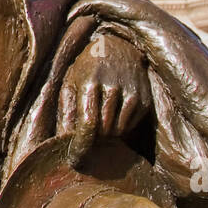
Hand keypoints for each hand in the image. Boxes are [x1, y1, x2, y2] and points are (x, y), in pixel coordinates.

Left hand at [56, 33, 151, 166]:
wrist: (118, 48)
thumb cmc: (87, 69)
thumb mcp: (70, 83)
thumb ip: (66, 111)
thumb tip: (63, 140)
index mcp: (90, 82)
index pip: (88, 123)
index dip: (81, 145)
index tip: (75, 159)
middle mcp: (113, 87)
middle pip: (103, 130)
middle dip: (93, 136)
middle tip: (88, 131)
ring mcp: (132, 93)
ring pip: (118, 130)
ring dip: (107, 132)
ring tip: (101, 121)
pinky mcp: (144, 99)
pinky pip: (130, 126)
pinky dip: (121, 126)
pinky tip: (114, 114)